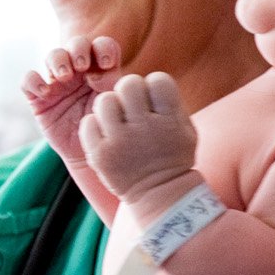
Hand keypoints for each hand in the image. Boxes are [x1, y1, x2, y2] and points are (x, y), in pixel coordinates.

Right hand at [21, 37, 118, 161]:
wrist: (89, 153)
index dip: (104, 48)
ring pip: (53, 56)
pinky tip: (46, 92)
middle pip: (76, 44)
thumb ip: (112, 85)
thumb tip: (98, 73)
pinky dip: (34, 81)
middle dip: (79, 49)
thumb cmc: (106, 126)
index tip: (107, 63)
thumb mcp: (115, 105)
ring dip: (58, 60)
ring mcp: (58, 82)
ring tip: (65, 76)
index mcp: (102, 68)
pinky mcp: (38, 97)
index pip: (102, 45)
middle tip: (83, 65)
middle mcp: (80, 70)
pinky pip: (28, 80)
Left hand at [78, 72, 196, 202]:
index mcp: (170, 121)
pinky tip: (106, 134)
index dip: (155, 84)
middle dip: (130, 90)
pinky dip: (95, 125)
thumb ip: (171, 102)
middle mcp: (144, 129)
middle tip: (132, 105)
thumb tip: (148, 80)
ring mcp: (119, 142)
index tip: (155, 99)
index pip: (158, 80)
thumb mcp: (186, 128)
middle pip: (128, 84)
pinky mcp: (100, 155)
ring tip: (117, 120)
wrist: (159, 193)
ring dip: (111, 106)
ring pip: (104, 100)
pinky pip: (88, 123)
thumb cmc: (173, 155)